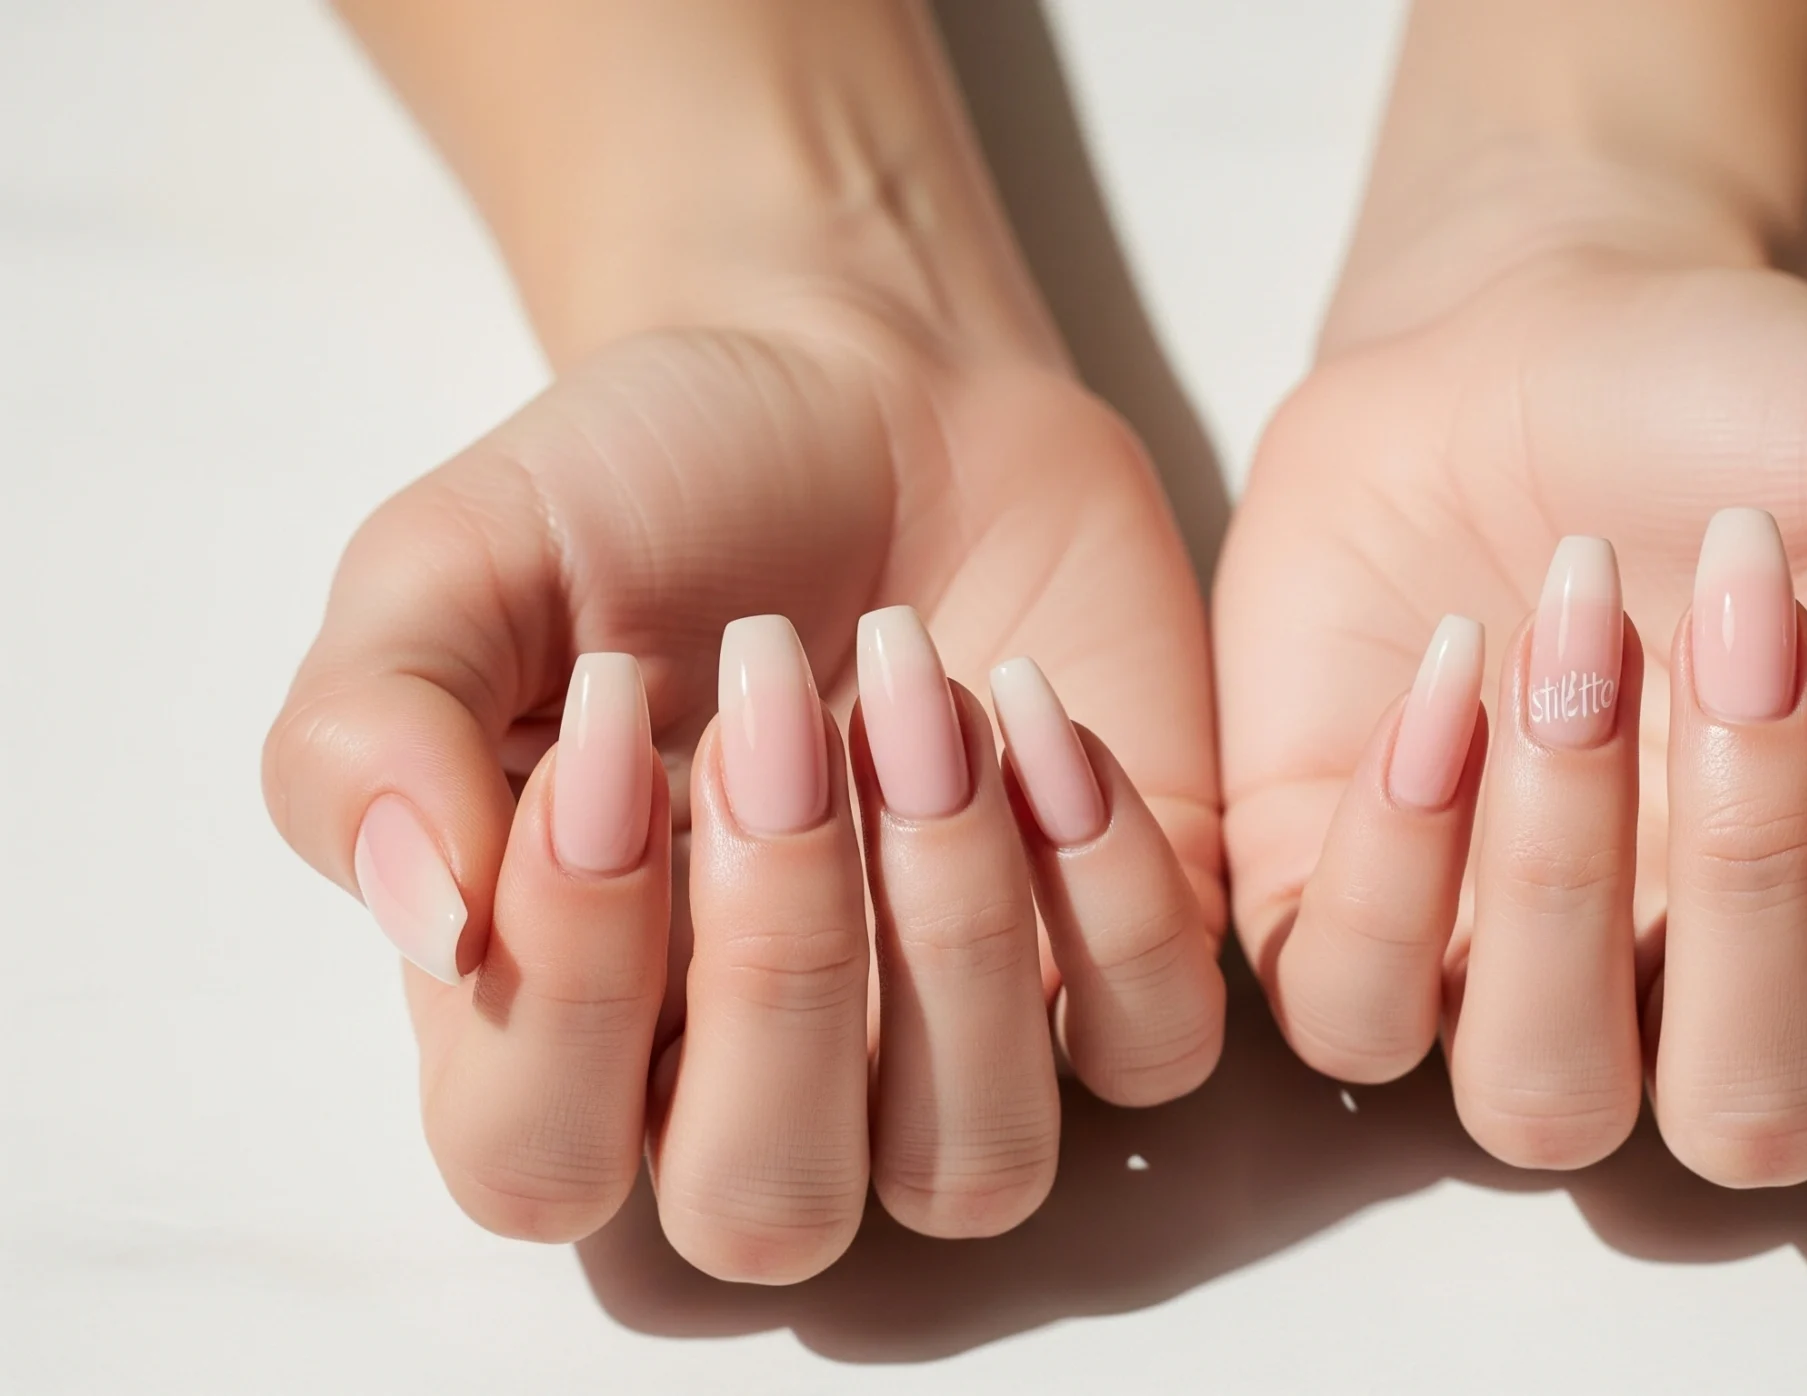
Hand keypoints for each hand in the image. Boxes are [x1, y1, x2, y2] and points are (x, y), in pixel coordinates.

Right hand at [264, 305, 1224, 1279]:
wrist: (862, 386)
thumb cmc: (643, 493)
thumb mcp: (452, 566)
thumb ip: (365, 734)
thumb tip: (427, 923)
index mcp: (559, 1022)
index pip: (534, 1163)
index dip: (571, 975)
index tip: (612, 713)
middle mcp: (754, 1076)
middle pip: (765, 1207)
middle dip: (779, 965)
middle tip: (782, 710)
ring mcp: (952, 1041)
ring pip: (974, 1167)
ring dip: (957, 935)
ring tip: (924, 694)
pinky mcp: (1116, 964)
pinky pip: (1152, 1050)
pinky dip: (1114, 894)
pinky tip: (1037, 708)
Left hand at [1218, 245, 1806, 1182]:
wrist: (1525, 333)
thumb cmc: (1765, 421)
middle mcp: (1701, 991)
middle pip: (1758, 1118)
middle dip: (1753, 859)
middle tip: (1732, 606)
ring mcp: (1510, 976)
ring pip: (1542, 1101)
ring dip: (1557, 872)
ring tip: (1571, 628)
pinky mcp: (1340, 919)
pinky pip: (1350, 1013)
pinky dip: (1394, 857)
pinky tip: (1447, 664)